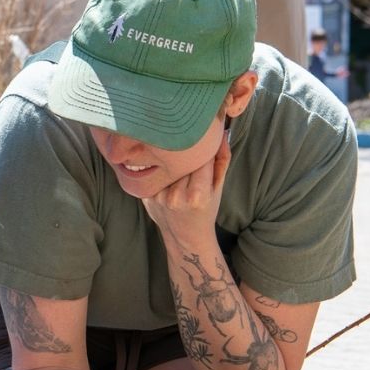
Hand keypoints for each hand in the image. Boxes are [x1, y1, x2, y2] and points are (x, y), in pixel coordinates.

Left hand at [141, 123, 230, 244]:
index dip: (202, 150)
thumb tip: (222, 132)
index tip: (204, 143)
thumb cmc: (206, 211)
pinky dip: (162, 171)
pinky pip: (156, 172)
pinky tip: (167, 177)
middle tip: (191, 156)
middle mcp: (176, 196)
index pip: (200, 158)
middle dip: (188, 155)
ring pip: (168, 164)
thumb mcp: (218, 187)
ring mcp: (160, 196)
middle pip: (182, 160)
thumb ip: (222, 159)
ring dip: (173, 162)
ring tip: (179, 170)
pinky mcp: (147, 196)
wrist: (185, 238)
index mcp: (197, 195)